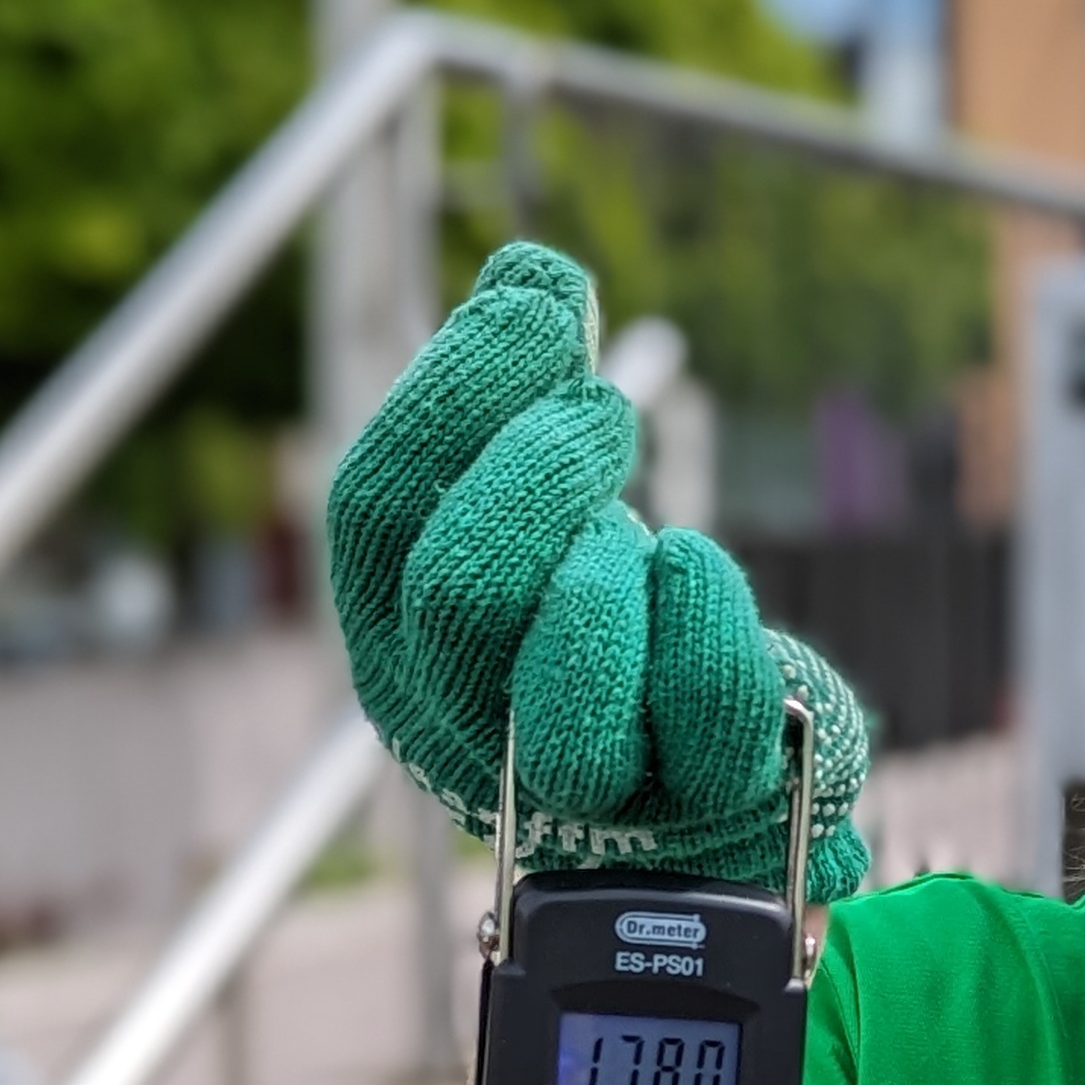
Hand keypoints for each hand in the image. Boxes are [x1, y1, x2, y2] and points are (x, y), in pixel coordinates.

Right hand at [326, 240, 868, 899]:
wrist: (708, 782)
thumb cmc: (609, 624)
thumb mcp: (557, 499)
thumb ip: (530, 394)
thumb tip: (528, 272)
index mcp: (394, 629)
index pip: (376, 504)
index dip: (456, 387)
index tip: (541, 302)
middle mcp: (455, 719)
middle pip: (452, 589)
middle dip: (535, 471)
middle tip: (603, 411)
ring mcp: (563, 787)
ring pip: (556, 691)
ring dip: (605, 571)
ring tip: (637, 525)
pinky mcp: (681, 811)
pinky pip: (693, 709)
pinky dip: (708, 617)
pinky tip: (695, 571)